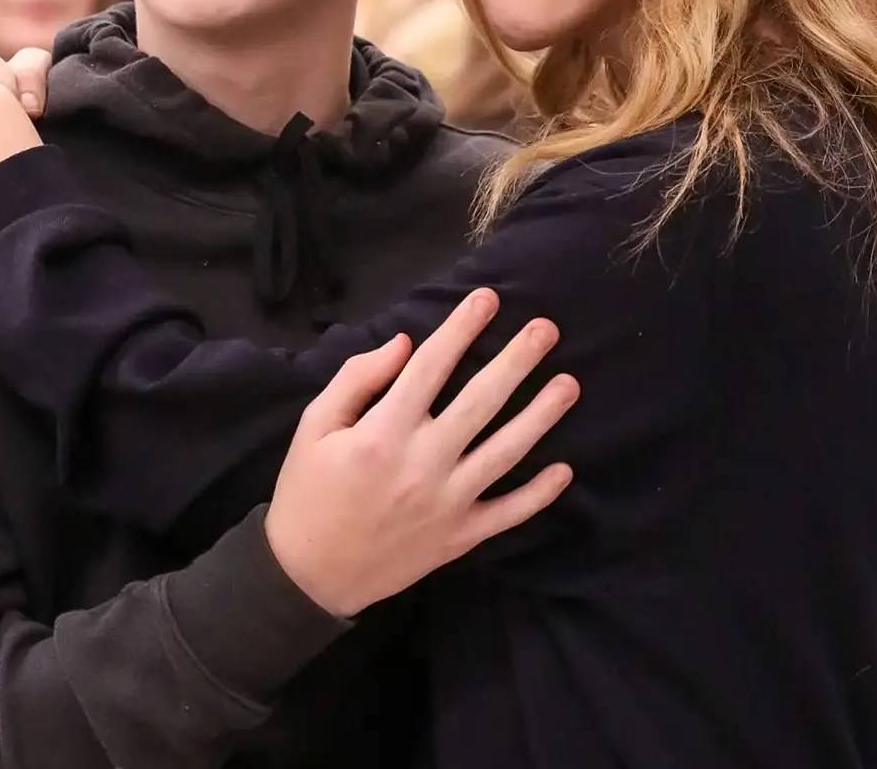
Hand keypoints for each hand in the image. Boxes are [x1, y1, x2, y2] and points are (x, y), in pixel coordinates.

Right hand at [264, 288, 577, 617]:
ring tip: (569, 383)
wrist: (308, 577)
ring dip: (541, 417)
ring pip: (506, 453)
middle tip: (547, 329)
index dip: (461, 329)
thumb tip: (404, 343)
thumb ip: (356, 379)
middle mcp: (423, 464)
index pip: (432, 367)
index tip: (488, 298)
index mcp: (383, 432)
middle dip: (517, 361)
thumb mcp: (313, 427)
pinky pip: (508, 514)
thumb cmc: (307, 492)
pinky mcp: (460, 537)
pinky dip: (539, 495)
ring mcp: (448, 503)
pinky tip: (565, 469)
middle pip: (481, 402)